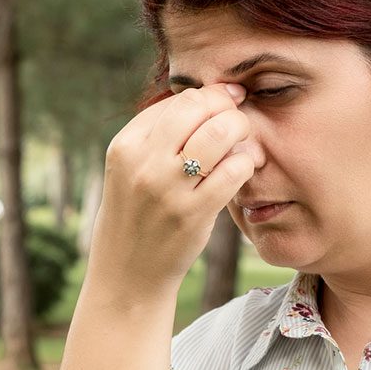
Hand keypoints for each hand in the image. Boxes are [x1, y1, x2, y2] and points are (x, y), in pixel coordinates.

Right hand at [87, 83, 265, 298]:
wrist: (128, 273)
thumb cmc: (137, 215)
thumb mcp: (130, 169)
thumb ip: (158, 134)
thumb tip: (209, 96)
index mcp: (124, 146)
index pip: (178, 100)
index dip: (210, 95)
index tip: (227, 99)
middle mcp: (143, 163)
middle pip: (199, 107)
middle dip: (227, 107)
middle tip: (237, 120)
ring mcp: (167, 189)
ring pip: (220, 133)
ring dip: (240, 131)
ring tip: (242, 143)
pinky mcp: (192, 214)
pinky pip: (233, 170)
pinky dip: (245, 163)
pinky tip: (242, 169)